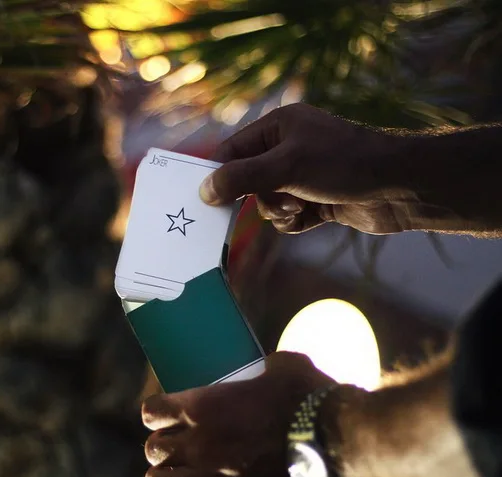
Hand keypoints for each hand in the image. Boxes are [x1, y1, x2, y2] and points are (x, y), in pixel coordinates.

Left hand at [142, 352, 334, 476]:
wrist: (338, 439)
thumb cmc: (309, 395)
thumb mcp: (282, 365)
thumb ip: (261, 368)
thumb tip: (265, 371)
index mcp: (201, 407)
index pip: (152, 412)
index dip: (156, 413)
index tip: (167, 414)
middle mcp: (199, 444)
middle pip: (153, 451)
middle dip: (161, 447)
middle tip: (178, 444)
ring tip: (178, 476)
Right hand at [199, 103, 425, 234]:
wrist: (400, 187)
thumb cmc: (343, 164)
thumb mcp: (285, 166)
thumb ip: (241, 177)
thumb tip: (204, 190)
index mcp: (279, 127)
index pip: (233, 150)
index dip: (218, 174)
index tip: (204, 198)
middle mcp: (289, 149)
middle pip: (247, 180)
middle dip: (256, 196)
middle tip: (268, 200)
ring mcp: (303, 177)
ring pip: (266, 202)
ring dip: (277, 210)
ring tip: (299, 207)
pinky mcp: (317, 201)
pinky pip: (287, 217)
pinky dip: (293, 222)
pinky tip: (311, 217)